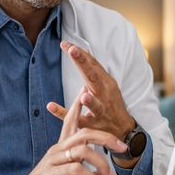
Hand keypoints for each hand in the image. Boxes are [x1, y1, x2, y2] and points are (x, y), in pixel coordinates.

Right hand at [13, 89, 126, 174]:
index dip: (77, 106)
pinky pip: (76, 169)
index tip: (84, 90)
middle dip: (105, 136)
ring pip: (83, 150)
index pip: (70, 122)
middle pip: (84, 133)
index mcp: (63, 148)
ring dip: (101, 162)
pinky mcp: (53, 173)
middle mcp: (58, 150)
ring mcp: (55, 160)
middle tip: (121, 145)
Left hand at [46, 41, 137, 167]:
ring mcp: (100, 112)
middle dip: (83, 64)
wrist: (123, 130)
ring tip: (84, 95)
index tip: (66, 44)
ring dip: (90, 100)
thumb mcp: (107, 84)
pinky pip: (77, 120)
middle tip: (73, 51)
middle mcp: (104, 95)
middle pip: (93, 77)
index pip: (93, 65)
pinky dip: (63, 113)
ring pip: (94, 105)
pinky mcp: (92, 126)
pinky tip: (51, 106)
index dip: (81, 54)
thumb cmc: (112, 103)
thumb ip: (94, 70)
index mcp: (106, 83)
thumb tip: (84, 51)